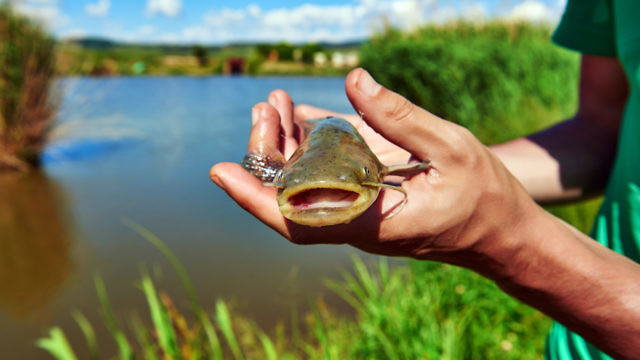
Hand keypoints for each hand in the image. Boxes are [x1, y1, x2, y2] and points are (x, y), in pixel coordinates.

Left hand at [210, 68, 534, 265]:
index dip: (256, 198)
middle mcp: (357, 221)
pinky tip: (298, 117)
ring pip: (305, 186)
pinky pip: (327, 176)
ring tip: (273, 104)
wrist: (500, 231)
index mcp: (373, 221)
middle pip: (292, 197)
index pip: (298, 220)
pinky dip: (310, 147)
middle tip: (263, 109)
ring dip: (284, 149)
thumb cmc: (483, 195)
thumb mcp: (450, 148)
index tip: (222, 173)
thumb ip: (400, 117)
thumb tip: (354, 80)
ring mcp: (360, 211)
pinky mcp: (368, 197)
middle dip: (267, 155)